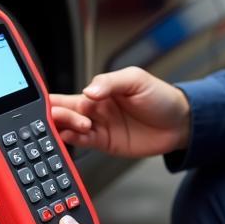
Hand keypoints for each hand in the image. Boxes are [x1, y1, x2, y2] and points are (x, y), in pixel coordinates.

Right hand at [49, 66, 190, 158]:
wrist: (180, 123)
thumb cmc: (160, 97)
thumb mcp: (136, 80)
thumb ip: (109, 83)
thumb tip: (88, 92)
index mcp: (98, 91)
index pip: (68, 94)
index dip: (53, 99)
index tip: (44, 102)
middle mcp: (94, 109)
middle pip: (63, 112)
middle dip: (54, 114)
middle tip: (57, 116)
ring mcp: (99, 127)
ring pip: (69, 128)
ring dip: (65, 127)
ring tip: (77, 124)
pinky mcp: (105, 143)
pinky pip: (83, 142)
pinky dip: (74, 140)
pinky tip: (73, 136)